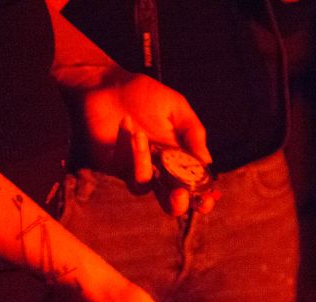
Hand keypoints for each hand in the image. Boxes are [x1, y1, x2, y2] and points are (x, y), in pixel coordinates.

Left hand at [78, 72, 215, 214]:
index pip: (193, 186)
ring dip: (144, 164)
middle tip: (180, 193)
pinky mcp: (113, 166)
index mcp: (178, 158)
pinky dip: (127, 149)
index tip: (209, 199)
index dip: (203, 198)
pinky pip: (123, 170)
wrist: (106, 84)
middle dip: (179, 204)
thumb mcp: (176, 107)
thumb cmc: (142, 94)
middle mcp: (158, 169)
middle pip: (171, 202)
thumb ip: (194, 133)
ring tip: (140, 135)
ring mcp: (134, 169)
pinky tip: (126, 125)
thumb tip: (207, 162)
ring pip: (144, 187)